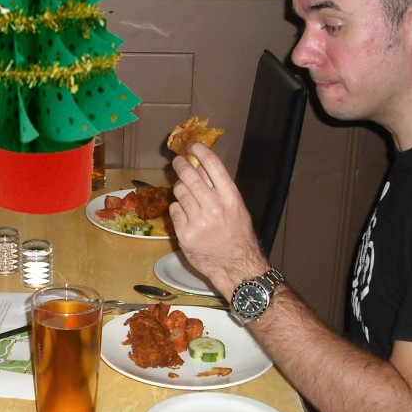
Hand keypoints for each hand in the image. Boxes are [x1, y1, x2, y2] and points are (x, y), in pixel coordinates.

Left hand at [168, 143, 267, 296]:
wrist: (236, 266)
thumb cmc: (237, 236)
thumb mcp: (236, 208)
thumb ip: (219, 188)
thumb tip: (200, 166)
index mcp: (231, 198)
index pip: (212, 165)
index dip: (199, 151)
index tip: (191, 145)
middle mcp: (214, 207)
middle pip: (189, 175)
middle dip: (180, 164)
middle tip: (177, 161)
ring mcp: (198, 221)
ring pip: (179, 191)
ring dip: (180, 189)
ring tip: (187, 195)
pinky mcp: (184, 233)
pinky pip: (174, 210)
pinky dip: (178, 210)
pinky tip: (186, 216)